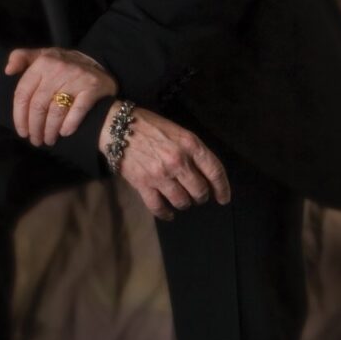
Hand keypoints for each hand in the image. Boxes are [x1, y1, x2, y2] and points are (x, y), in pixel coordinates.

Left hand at [4, 47, 117, 145]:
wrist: (97, 62)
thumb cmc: (62, 63)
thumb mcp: (42, 55)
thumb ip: (21, 57)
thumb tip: (7, 70)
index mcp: (42, 62)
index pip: (23, 93)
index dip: (19, 116)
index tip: (22, 131)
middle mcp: (58, 69)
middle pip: (38, 105)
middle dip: (35, 127)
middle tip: (35, 140)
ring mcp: (76, 78)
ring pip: (56, 111)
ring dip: (50, 130)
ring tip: (48, 140)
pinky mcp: (93, 87)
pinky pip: (77, 110)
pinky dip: (69, 124)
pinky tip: (64, 133)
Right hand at [103, 106, 231, 220]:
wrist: (116, 126)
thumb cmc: (148, 126)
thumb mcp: (176, 131)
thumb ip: (192, 150)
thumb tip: (205, 173)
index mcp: (189, 144)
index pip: (215, 171)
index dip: (222, 188)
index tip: (223, 198)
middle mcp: (177, 161)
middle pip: (199, 190)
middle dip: (200, 196)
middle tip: (197, 196)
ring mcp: (160, 174)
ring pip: (182, 201)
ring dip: (184, 203)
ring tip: (181, 199)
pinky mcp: (143, 183)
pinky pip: (158, 207)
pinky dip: (165, 213)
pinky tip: (168, 213)